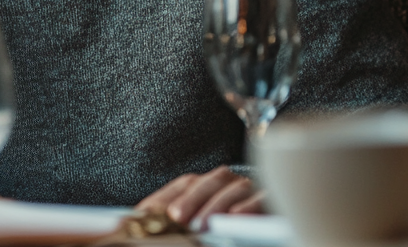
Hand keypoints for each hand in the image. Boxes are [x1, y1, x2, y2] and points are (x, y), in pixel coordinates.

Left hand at [135, 166, 262, 230]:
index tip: (145, 212)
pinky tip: (236, 218)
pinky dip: (248, 207)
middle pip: (206, 184)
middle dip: (189, 200)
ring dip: (216, 206)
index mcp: (207, 184)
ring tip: (203, 225)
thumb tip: (136, 222)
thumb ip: (171, 219)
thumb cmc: (223, 222)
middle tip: (176, 217)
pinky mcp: (271, 200)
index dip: (164, 197)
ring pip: (233, 189)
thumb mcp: (196, 219)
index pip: (183, 185)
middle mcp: (227, 182)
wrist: (261, 222)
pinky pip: (261, 199)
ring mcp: (250, 189)